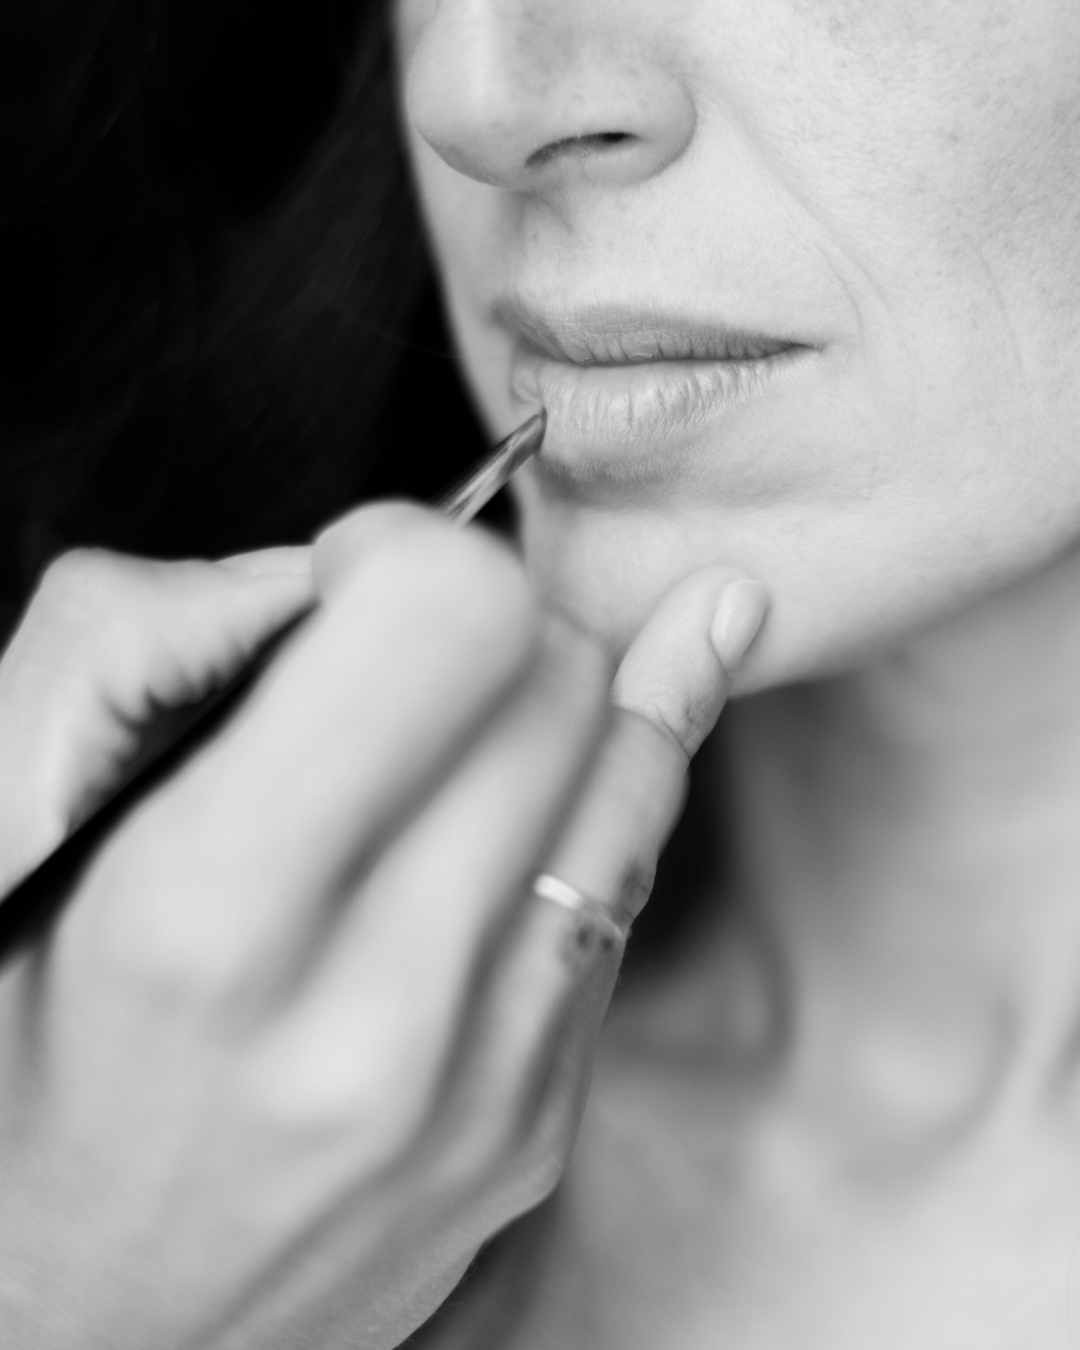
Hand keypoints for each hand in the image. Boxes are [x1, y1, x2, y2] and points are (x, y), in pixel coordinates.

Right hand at [0, 507, 764, 1349]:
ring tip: (471, 709)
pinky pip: (629, 881)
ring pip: (628, 765)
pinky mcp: (538, 1127)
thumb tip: (325, 571)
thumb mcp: (14, 839)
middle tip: (403, 653)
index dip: (408, 549)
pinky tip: (559, 762)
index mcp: (208, 920)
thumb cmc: (23, 1063)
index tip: (357, 577)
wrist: (69, 1326)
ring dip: (558, 695)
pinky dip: (600, 793)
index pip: (448, 617)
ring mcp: (483, 1086)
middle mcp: (376, 1014)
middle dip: (487, 617)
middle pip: (555, 676)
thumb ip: (137, 648)